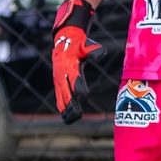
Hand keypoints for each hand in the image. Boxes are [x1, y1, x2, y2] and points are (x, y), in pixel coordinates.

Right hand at [52, 0, 101, 124]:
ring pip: (61, 97)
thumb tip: (102, 54)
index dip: (79, 89)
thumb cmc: (78, 44)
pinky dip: (61, 107)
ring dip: (66, 109)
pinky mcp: (58, 83)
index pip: (75, 80)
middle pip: (66, 93)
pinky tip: (65, 117)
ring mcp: (59, 80)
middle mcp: (63, 75)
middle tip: (77, 115)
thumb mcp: (86, 45)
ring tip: (71, 119)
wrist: (64, 41)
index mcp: (70, 66)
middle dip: (71, 105)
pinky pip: (58, 97)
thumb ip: (94, 50)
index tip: (82, 98)